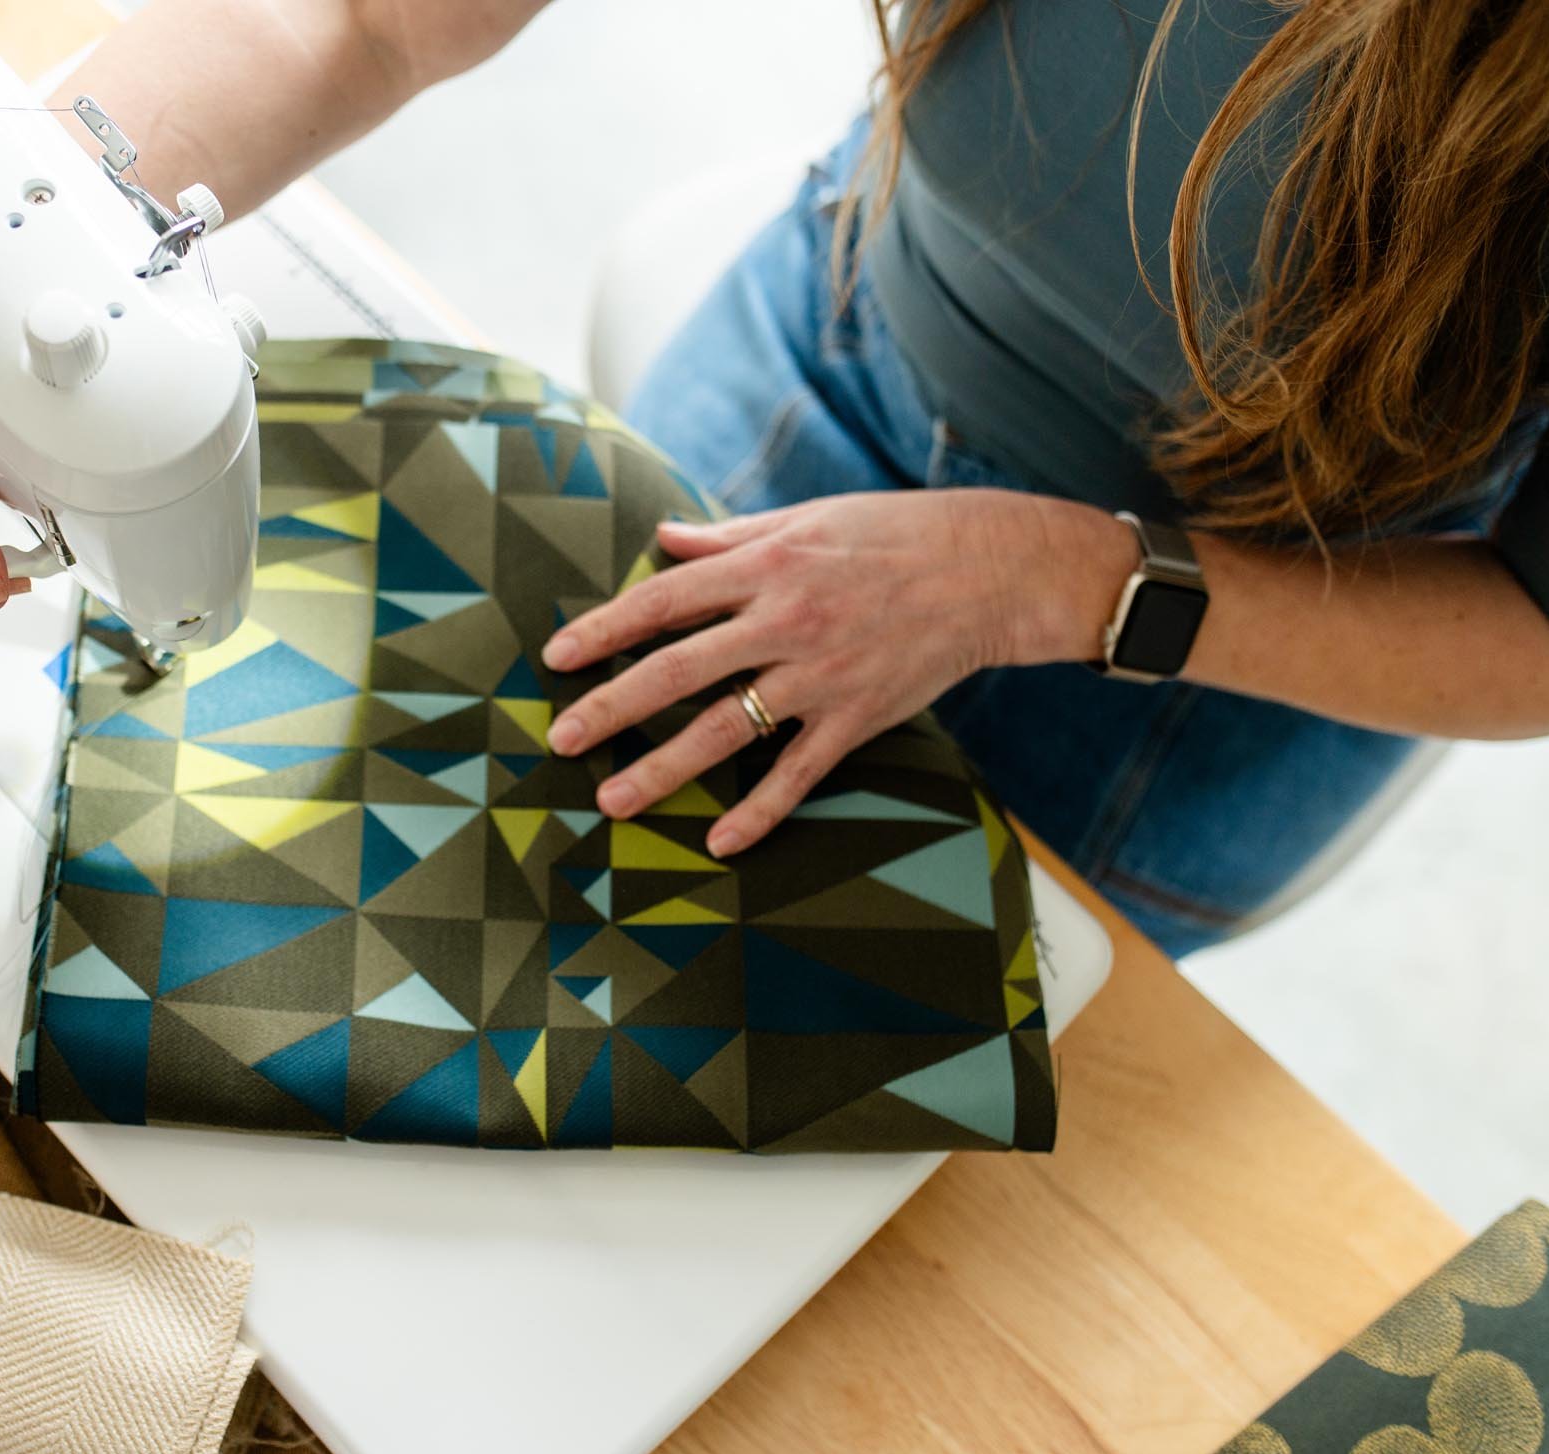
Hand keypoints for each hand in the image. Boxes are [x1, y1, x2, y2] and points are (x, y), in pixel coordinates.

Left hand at [541, 489, 1130, 856]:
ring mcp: (820, 674)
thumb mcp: (806, 519)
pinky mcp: (856, 716)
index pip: (664, 602)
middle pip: (678, 671)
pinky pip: (797, 773)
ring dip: (664, 769)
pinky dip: (758, 811)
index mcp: (765, 566)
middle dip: (612, 707)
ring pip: (725, 730)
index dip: (604, 630)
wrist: (992, 569)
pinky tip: (717, 840)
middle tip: (561, 739)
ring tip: (613, 799)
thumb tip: (662, 538)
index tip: (556, 658)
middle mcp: (784, 620)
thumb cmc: (892, 534)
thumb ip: (728, 537)